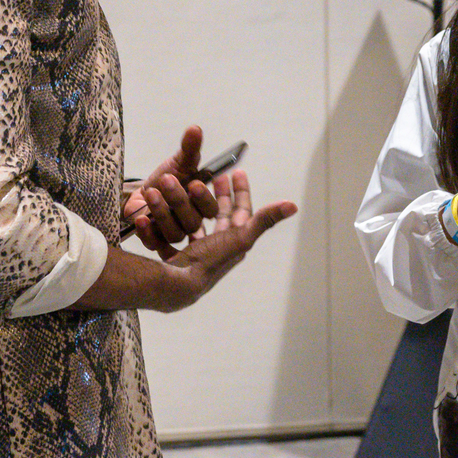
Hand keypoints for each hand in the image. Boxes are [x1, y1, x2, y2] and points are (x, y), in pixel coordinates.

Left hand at [123, 126, 218, 258]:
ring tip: (151, 193)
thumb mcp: (178, 163)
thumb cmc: (166, 180)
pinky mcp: (155, 240)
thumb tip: (195, 129)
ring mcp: (172, 234)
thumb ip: (189, 149)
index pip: (210, 208)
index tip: (195, 183)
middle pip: (192, 220)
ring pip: (174, 232)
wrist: (142, 193)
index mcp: (201, 206)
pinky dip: (147, 232)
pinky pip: (154, 243)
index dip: (203, 198)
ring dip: (162, 212)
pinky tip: (140, 218)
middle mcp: (190, 223)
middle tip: (167, 180)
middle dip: (179, 200)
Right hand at [160, 170, 296, 310]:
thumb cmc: (212, 261)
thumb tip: (293, 205)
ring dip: (191, 204)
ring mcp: (198, 252)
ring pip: (196, 221)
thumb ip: (264, 220)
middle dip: (219, 194)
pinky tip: (163, 212)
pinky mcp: (179, 257)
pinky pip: (174, 235)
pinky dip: (168, 224)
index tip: (238, 172)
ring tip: (186, 186)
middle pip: (221, 214)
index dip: (242, 191)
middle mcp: (219, 246)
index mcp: (235, 240)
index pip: (242, 210)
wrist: (179, 286)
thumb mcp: (242, 236)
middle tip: (216, 176)